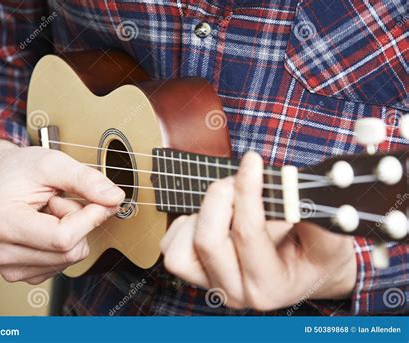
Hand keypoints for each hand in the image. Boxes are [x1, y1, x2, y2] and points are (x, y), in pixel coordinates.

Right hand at [0, 139, 124, 283]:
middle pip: (70, 251)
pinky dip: (66, 242)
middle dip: (79, 222)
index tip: (99, 199)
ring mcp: (10, 268)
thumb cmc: (20, 169)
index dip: (90, 218)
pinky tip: (48, 224)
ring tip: (50, 210)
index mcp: (2, 225)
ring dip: (72, 231)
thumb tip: (115, 198)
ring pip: (71, 258)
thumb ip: (86, 179)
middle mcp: (0, 253)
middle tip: (61, 199)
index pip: (63, 238)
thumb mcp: (53, 163)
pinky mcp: (23, 273)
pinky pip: (65, 263)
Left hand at [160, 152, 356, 309]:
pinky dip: (186, 225)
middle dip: (220, 197)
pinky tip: (212, 217)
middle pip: (208, 240)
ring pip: (182, 247)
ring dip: (202, 213)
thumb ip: (316, 216)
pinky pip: (171, 247)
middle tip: (238, 178)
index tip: (253, 161)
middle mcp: (237, 292)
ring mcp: (212, 284)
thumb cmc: (315, 253)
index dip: (248, 191)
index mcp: (271, 286)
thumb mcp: (330, 238)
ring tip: (228, 202)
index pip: (248, 234)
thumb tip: (292, 187)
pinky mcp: (195, 274)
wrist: (304, 271)